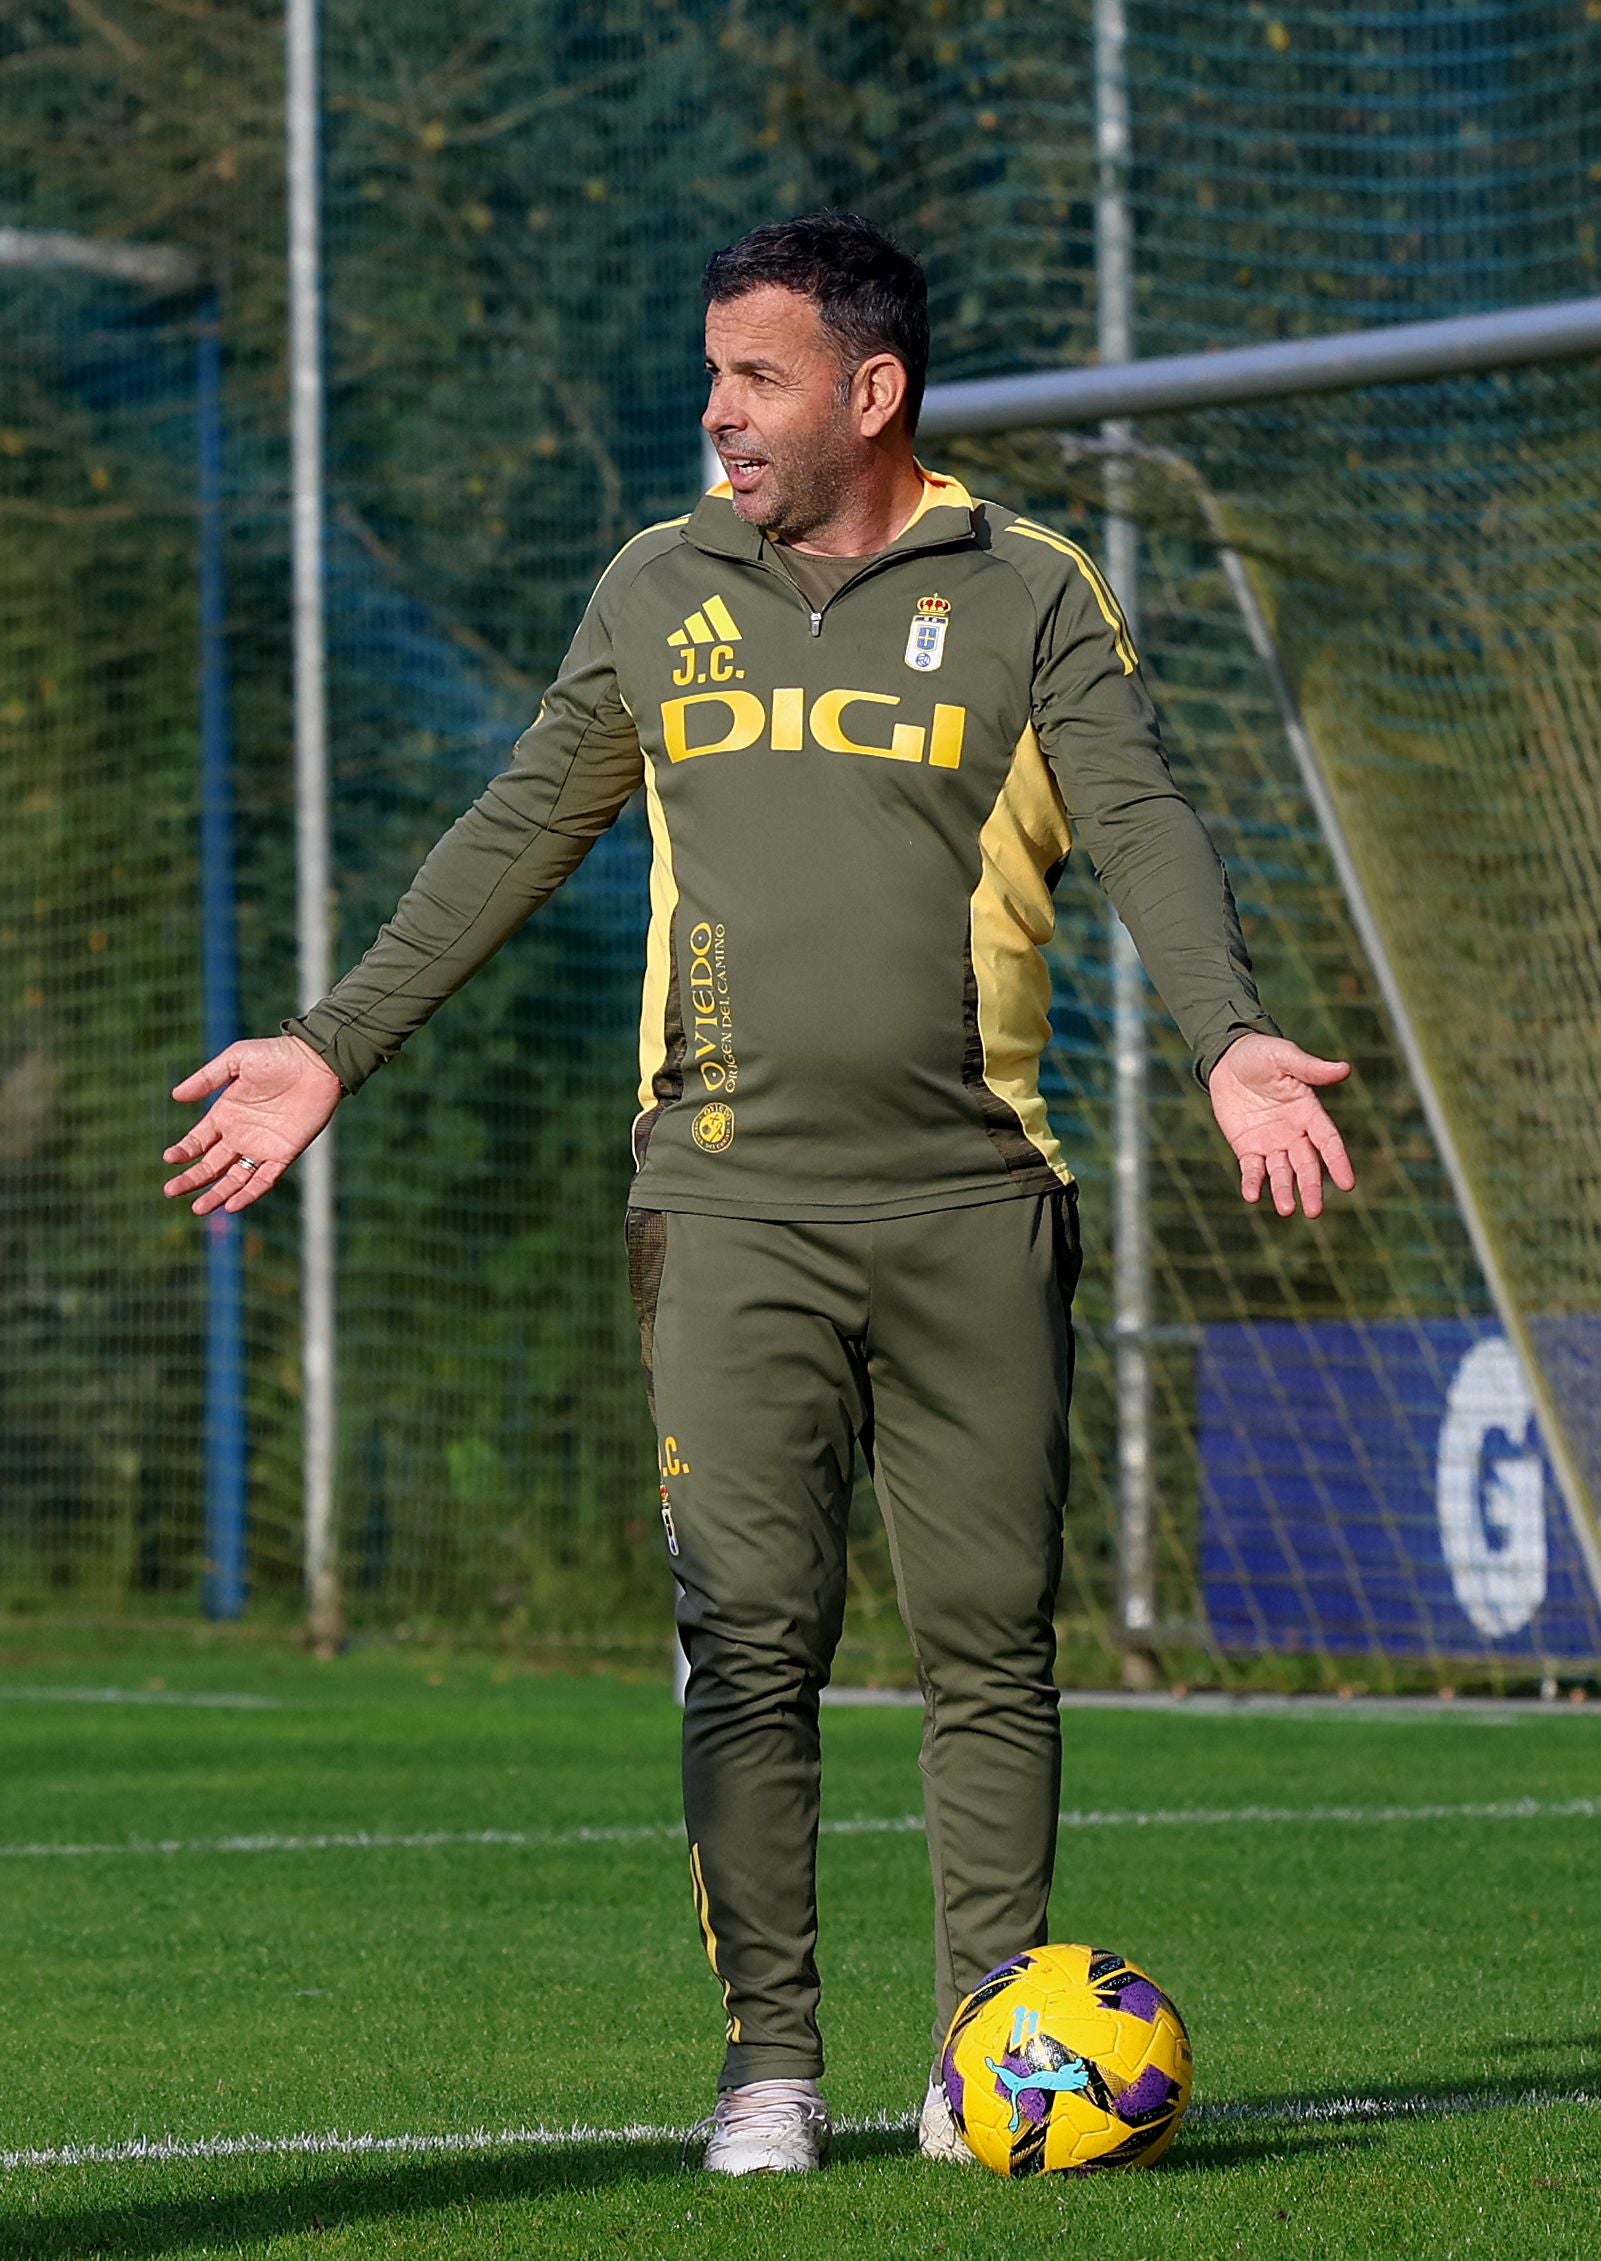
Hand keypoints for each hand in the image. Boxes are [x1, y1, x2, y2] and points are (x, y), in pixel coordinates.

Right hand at [162, 1036, 342, 1214]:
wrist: (317, 1063)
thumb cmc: (277, 1056)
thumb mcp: (237, 1059)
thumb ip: (207, 1078)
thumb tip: (175, 1096)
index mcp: (225, 1114)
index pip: (198, 1141)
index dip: (183, 1151)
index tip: (170, 1158)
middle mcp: (240, 1134)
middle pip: (210, 1165)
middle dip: (191, 1180)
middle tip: (171, 1191)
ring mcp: (262, 1147)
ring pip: (234, 1178)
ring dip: (216, 1194)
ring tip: (198, 1208)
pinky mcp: (284, 1154)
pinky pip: (264, 1180)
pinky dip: (249, 1194)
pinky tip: (232, 1206)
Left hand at [1208, 1033, 1354, 1219]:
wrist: (1228, 1060)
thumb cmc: (1262, 1054)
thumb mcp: (1285, 1057)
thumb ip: (1310, 1068)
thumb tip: (1344, 1069)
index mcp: (1309, 1112)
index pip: (1328, 1141)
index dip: (1338, 1161)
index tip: (1348, 1184)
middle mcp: (1294, 1133)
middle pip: (1306, 1165)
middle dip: (1311, 1187)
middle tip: (1314, 1211)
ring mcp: (1271, 1143)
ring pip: (1281, 1173)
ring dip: (1284, 1191)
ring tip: (1285, 1210)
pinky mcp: (1247, 1149)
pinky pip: (1252, 1170)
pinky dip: (1253, 1183)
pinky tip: (1252, 1196)